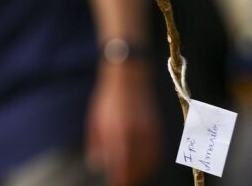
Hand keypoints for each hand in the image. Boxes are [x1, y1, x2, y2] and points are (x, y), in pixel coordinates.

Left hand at [86, 62, 159, 185]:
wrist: (129, 76)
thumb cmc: (108, 98)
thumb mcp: (95, 120)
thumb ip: (95, 143)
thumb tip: (96, 163)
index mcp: (117, 132)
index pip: (120, 164)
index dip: (119, 178)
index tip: (116, 184)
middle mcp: (134, 133)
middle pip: (136, 166)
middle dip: (130, 177)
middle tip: (123, 182)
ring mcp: (147, 130)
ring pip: (148, 161)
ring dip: (141, 173)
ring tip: (133, 177)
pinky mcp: (156, 127)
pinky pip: (157, 152)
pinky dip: (152, 162)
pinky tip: (145, 166)